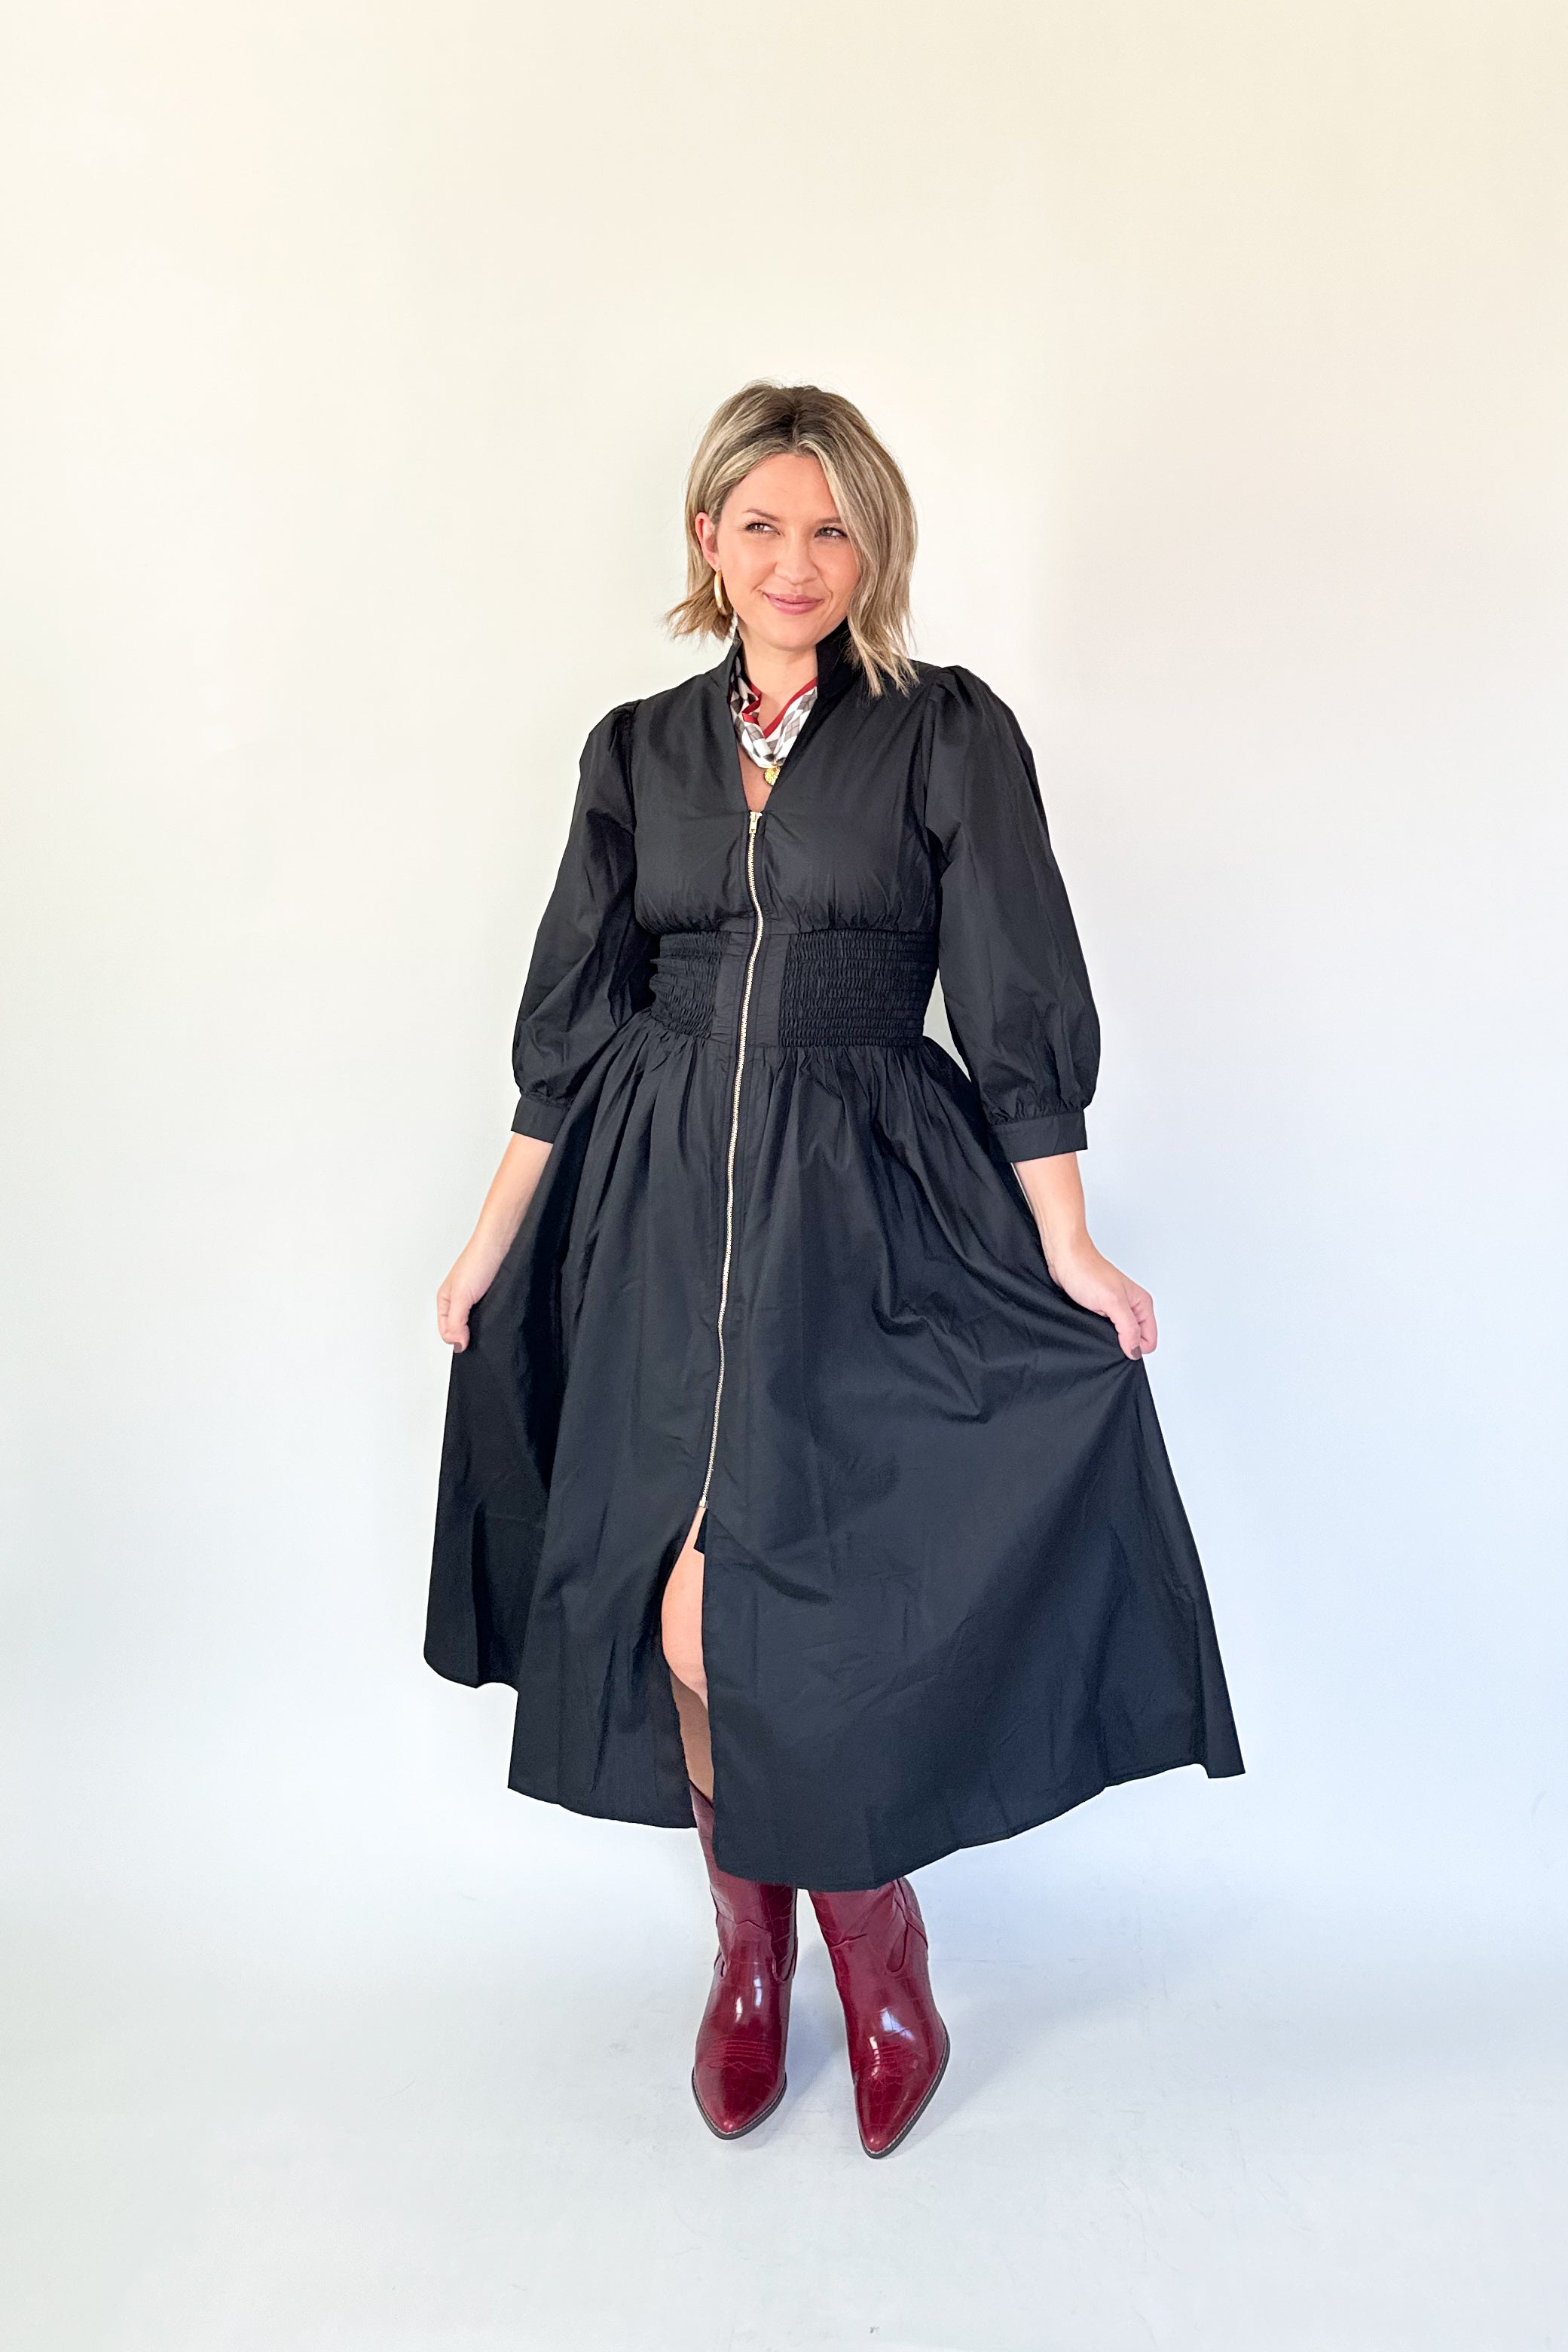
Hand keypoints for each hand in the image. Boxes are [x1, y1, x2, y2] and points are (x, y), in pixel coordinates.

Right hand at [436, 1239, 504, 1352]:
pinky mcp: (491, 1296)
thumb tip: (457, 1344)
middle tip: (477, 1335)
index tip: (468, 1342)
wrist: (501, 1244)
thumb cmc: (478, 1260)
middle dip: (467, 1335)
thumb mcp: (461, 1296)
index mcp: (445, 1300)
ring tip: (488, 1324)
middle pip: (459, 1329)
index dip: (456, 1339)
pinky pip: (489, 1315)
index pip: (445, 1331)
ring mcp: (475, 1299)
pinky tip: (497, 1316)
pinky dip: (492, 1319)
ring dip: (481, 1327)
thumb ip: (456, 1322)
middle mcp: (459, 1300)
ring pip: (474, 1323)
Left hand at [1041, 1233, 1156, 1359]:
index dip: (1134, 1346)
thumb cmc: (1087, 1271)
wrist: (1065, 1258)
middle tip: (1106, 1331)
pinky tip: (1090, 1324)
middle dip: (1122, 1343)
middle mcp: (1131, 1306)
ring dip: (1108, 1337)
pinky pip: (1105, 1329)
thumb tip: (1135, 1350)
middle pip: (1135, 1339)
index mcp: (1141, 1304)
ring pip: (1119, 1336)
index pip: (1149, 1340)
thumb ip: (1128, 1328)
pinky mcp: (1100, 1310)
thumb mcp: (1112, 1302)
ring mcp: (1115, 1308)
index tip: (1118, 1340)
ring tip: (1096, 1325)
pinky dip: (1097, 1331)